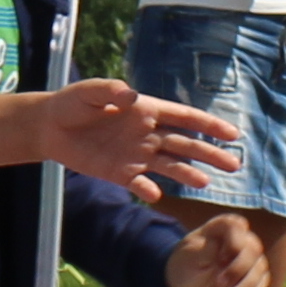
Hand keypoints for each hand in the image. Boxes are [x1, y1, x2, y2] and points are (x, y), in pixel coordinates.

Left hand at [48, 77, 235, 193]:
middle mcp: (148, 134)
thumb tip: (131, 96)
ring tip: (205, 183)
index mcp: (147, 111)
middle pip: (185, 144)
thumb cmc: (72, 103)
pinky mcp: (120, 173)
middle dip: (210, 153)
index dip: (209, 124)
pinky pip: (140, 183)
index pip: (184, 118)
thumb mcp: (89, 92)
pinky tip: (156, 194)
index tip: (233, 134)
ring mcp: (136, 155)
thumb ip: (110, 91)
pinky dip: (148, 189)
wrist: (50, 127)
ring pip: (169, 165)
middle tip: (234, 165)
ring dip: (187, 174)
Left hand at [163, 211, 271, 286]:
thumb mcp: (189, 256)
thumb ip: (204, 250)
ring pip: (260, 266)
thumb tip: (218, 249)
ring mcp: (249, 256)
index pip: (238, 228)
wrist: (186, 282)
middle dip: (239, 269)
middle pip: (253, 249)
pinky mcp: (253, 273)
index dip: (233, 245)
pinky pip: (263, 281)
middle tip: (219, 283)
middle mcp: (240, 237)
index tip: (219, 259)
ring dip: (247, 285)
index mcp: (223, 226)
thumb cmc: (186, 263)